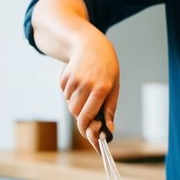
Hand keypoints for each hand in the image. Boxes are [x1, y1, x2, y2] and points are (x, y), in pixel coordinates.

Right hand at [58, 31, 119, 149]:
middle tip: (90, 113)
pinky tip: (79, 81)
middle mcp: (86, 84)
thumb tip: (109, 130)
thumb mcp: (114, 86)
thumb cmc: (107, 68)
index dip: (87, 130)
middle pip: (76, 113)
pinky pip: (65, 94)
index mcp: (101, 88)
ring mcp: (74, 80)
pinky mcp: (65, 77)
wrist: (90, 43)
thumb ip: (109, 109)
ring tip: (87, 90)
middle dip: (82, 117)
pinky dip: (71, 94)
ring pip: (70, 104)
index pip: (88, 117)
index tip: (90, 137)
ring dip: (77, 104)